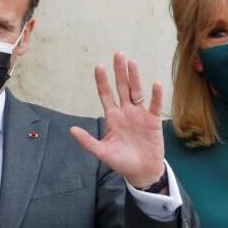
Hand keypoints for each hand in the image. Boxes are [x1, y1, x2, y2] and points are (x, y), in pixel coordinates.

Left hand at [70, 52, 165, 187]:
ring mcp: (140, 115)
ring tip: (132, 62)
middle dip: (119, 72)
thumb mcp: (102, 152)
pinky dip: (156, 95)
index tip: (98, 66)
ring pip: (136, 92)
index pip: (106, 95)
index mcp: (113, 117)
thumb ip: (88, 141)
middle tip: (118, 54)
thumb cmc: (121, 162)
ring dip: (135, 77)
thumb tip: (71, 130)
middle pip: (122, 88)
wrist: (142, 172)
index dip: (102, 82)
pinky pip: (154, 105)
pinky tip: (155, 84)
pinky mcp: (153, 121)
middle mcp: (126, 112)